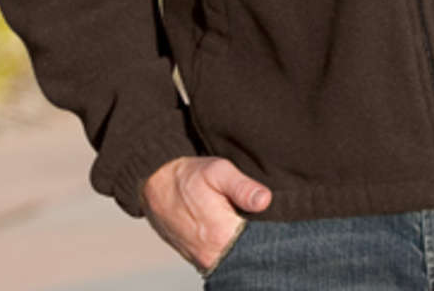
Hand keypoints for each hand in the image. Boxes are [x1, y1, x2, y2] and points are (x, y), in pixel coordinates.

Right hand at [141, 156, 271, 272]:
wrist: (155, 186)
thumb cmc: (188, 175)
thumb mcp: (217, 170)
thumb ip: (242, 186)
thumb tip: (265, 200)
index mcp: (221, 234)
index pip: (261, 244)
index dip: (273, 229)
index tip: (278, 215)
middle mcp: (213, 255)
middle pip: (250, 254)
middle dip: (261, 238)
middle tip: (263, 214)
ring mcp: (205, 261)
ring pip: (237, 259)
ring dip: (247, 244)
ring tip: (250, 221)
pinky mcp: (200, 260)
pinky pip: (225, 259)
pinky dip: (235, 248)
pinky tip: (239, 231)